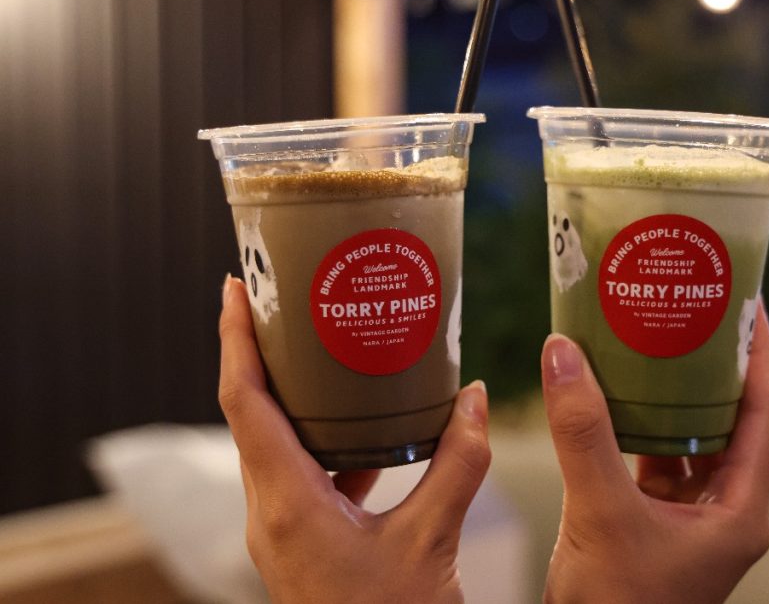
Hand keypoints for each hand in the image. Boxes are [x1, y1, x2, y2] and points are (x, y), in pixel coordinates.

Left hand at [218, 276, 490, 602]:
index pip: (243, 401)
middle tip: (283, 301)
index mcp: (288, 502)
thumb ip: (457, 466)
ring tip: (324, 352)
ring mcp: (281, 527)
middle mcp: (271, 510)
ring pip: (273, 442)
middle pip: (249, 412)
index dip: (234, 340)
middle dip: (259, 352)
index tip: (235, 288)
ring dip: (292, 395)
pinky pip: (301, 471)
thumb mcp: (432, 540)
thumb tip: (473, 400)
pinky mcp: (300, 540)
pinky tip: (368, 430)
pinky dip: (324, 438)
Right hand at [540, 302, 768, 603]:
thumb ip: (583, 433)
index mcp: (740, 511)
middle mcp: (723, 511)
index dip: (759, 356)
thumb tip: (563, 351)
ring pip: (685, 441)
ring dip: (669, 397)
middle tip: (690, 313)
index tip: (750, 305)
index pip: (763, 413)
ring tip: (649, 342)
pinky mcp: (652, 527)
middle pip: (726, 421)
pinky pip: (651, 462)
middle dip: (709, 368)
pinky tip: (611, 398)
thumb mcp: (602, 513)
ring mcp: (688, 521)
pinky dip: (634, 428)